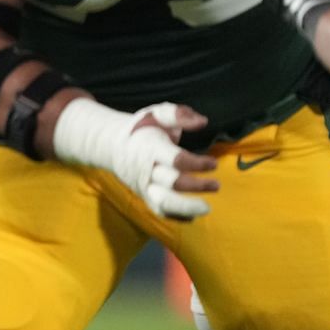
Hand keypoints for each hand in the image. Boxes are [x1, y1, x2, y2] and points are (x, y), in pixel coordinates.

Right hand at [50, 98, 217, 220]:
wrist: (112, 145)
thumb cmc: (142, 128)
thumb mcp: (155, 114)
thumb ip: (178, 114)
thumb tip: (202, 122)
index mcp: (150, 148)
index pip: (176, 160)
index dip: (196, 163)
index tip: (213, 164)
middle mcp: (147, 169)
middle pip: (172, 183)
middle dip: (196, 186)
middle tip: (217, 185)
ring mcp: (144, 185)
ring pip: (163, 202)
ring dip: (186, 207)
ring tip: (206, 209)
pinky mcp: (145, 195)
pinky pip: (159, 210)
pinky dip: (176, 215)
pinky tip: (193, 214)